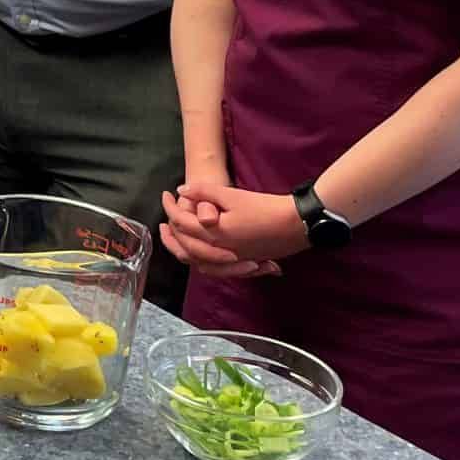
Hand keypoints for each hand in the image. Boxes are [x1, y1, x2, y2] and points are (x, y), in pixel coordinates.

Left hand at [160, 180, 302, 278]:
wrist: (296, 224)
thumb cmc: (265, 208)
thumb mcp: (232, 195)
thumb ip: (204, 192)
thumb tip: (180, 191)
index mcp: (213, 234)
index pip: (182, 223)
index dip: (170, 207)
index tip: (166, 194)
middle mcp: (218, 252)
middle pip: (185, 247)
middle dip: (170, 233)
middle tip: (163, 218)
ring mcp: (230, 260)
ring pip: (197, 262)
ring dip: (183, 249)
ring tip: (175, 235)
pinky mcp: (241, 262)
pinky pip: (213, 268)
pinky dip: (201, 260)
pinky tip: (199, 252)